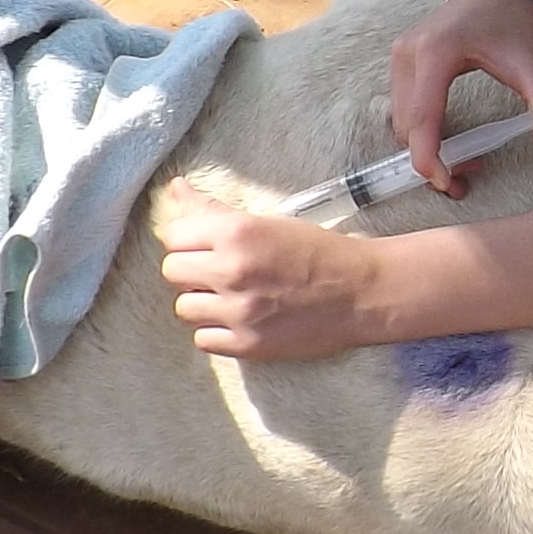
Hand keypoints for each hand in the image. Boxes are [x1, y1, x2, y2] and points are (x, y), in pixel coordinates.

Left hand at [155, 191, 384, 360]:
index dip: (187, 241)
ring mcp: (239, 311)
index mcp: (237, 233)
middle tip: (218, 272)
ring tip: (230, 297)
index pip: (173, 236)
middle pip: (172, 271)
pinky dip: (216, 331)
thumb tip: (176, 189)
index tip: (206, 247)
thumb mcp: (266, 222)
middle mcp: (233, 271)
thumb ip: (214, 209)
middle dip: (191, 271)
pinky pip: (202, 339)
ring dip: (202, 303)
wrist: (361, 292)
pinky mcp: (248, 344)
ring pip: (183, 308)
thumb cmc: (316, 252)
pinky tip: (238, 320)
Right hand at [381, 0, 532, 191]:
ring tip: (467, 157)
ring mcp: (400, 55)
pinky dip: (422, 130)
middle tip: (471, 174)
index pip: (423, 120)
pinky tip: (452, 136)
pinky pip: (403, 107)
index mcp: (435, 53)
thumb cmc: (514, 23)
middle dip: (434, 158)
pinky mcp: (401, 58)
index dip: (430, 159)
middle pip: (407, 127)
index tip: (448, 184)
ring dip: (426, 147)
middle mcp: (408, 53)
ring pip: (401, 121)